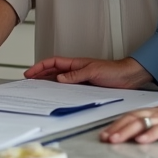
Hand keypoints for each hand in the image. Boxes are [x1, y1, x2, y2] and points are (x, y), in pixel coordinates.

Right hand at [24, 56, 152, 87]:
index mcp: (76, 63)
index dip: (40, 67)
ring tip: (37, 88)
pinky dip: (59, 90)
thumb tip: (59, 78)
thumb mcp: (93, 71)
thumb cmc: (114, 71)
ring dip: (47, 82)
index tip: (29, 72)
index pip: (53, 62)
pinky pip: (68, 87)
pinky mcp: (85, 86)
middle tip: (28, 81)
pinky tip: (56, 95)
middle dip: (39, 74)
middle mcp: (76, 70)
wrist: (128, 76)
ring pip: (59, 79)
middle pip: (53, 70)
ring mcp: (80, 78)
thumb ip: (76, 75)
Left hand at [100, 94, 157, 143]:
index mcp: (157, 112)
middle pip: (133, 118)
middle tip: (104, 138)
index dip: (117, 124)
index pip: (132, 116)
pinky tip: (142, 140)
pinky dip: (151, 134)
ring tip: (115, 139)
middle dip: (117, 128)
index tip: (105, 134)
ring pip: (144, 123)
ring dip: (127, 131)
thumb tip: (142, 135)